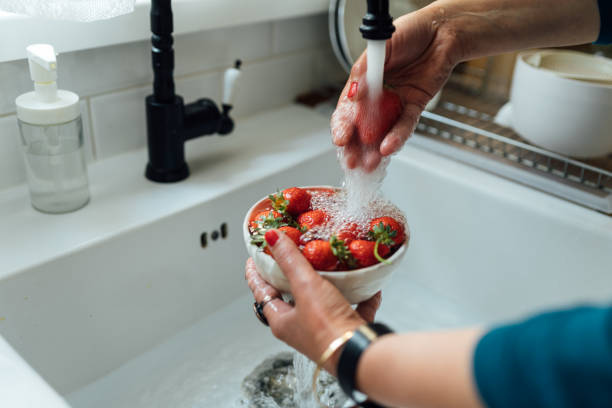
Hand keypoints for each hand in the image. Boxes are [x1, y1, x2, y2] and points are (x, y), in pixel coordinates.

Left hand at [245, 230, 381, 373]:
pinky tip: (369, 286)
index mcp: (282, 322)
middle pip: (291, 298)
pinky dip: (360, 297)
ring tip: (329, 267)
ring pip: (323, 303)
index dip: (256, 275)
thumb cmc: (326, 326)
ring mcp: (325, 331)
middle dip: (292, 278)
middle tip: (291, 257)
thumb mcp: (305, 286)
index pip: (262, 293)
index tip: (254, 259)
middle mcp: (301, 329)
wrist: (359, 353)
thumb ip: (290, 260)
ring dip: (327, 286)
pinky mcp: (348, 332)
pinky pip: (353, 309)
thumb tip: (272, 238)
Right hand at [331, 6, 460, 171]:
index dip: (342, 124)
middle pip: (361, 126)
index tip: (341, 138)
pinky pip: (405, 125)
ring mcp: (395, 103)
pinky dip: (397, 137)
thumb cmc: (410, 32)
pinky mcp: (414, 106)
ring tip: (368, 164)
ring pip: (382, 131)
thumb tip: (354, 95)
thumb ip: (366, 71)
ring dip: (373, 150)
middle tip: (350, 161)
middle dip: (354, 146)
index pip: (347, 108)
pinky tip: (388, 148)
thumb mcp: (381, 47)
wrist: (442, 30)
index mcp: (363, 82)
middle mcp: (377, 96)